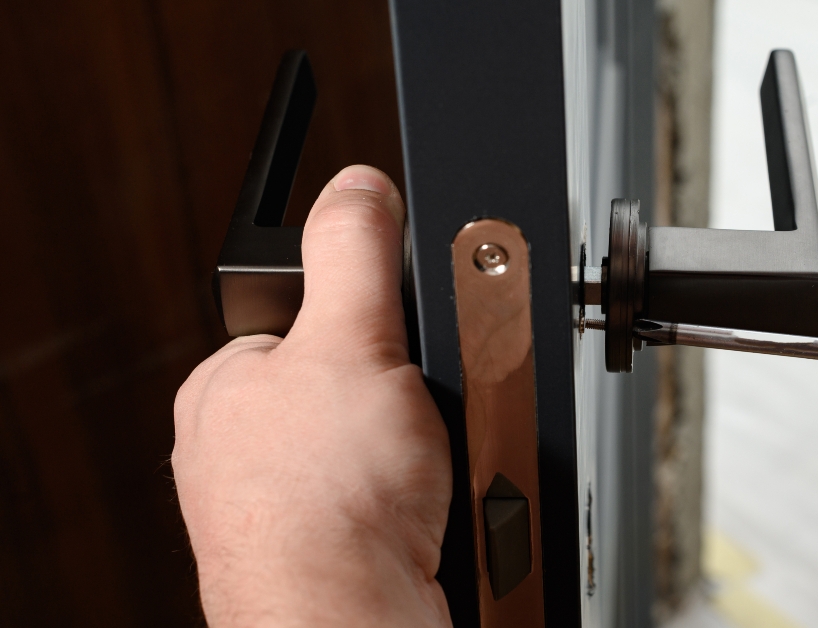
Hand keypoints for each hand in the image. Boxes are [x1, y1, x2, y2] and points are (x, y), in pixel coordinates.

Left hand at [173, 166, 451, 625]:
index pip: (307, 319)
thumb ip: (354, 252)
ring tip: (429, 469)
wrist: (351, 622)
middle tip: (418, 416)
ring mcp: (283, 506)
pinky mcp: (331, 550)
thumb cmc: (323, 506)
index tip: (397, 343)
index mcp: (228, 388)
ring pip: (382, 447)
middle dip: (402, 397)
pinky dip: (425, 499)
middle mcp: (243, 450)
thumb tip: (357, 184)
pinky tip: (430, 509)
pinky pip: (395, 500)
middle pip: (354, 384)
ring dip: (422, 450)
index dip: (366, 322)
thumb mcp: (350, 340)